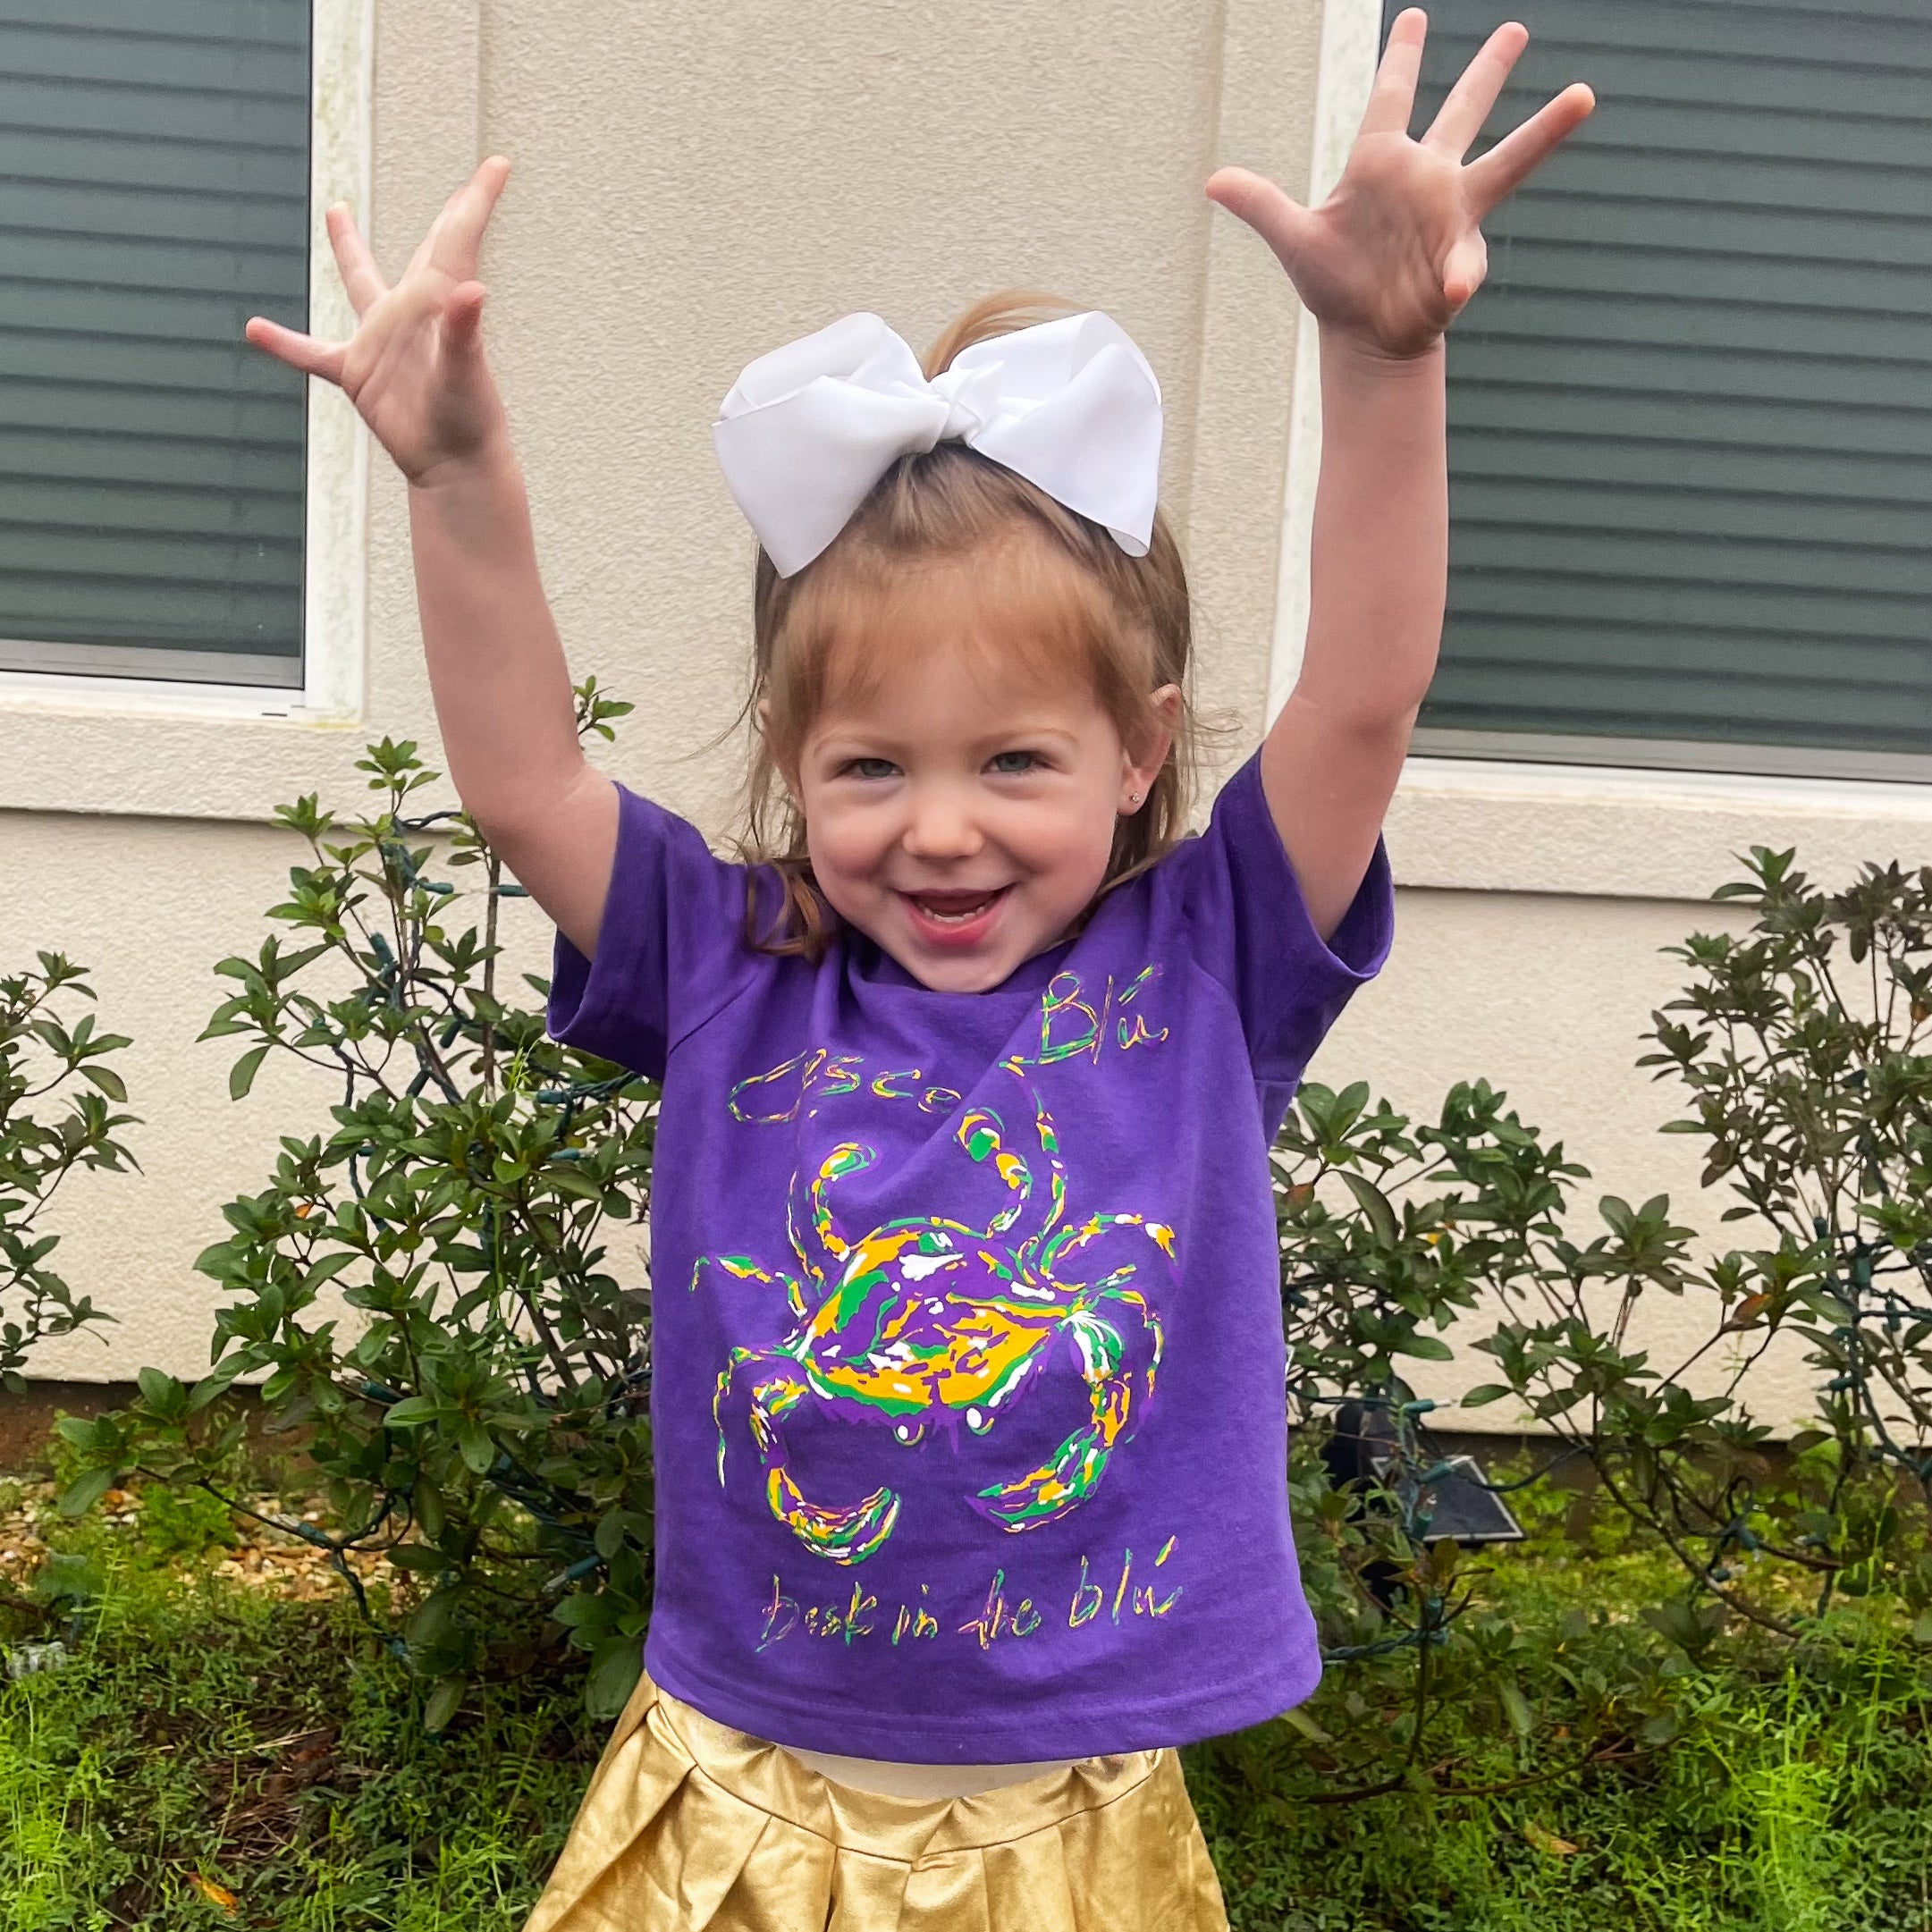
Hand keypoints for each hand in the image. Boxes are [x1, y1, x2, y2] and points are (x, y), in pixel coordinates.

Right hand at [246, 157, 513, 483]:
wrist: (453, 466)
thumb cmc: (469, 421)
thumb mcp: (465, 372)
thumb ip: (463, 329)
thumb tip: (473, 289)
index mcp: (438, 301)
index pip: (456, 238)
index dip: (476, 200)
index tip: (500, 165)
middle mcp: (411, 312)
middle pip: (428, 251)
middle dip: (446, 219)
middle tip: (461, 191)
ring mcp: (382, 340)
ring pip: (361, 283)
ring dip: (349, 249)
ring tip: (336, 211)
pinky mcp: (358, 373)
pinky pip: (312, 353)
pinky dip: (284, 344)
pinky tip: (252, 330)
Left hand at [1206, 11, 1591, 359]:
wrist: (1365, 335)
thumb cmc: (1333, 284)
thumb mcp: (1294, 240)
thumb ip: (1261, 205)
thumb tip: (1212, 182)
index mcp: (1380, 163)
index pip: (1391, 98)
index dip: (1402, 59)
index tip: (1416, 20)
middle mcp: (1425, 178)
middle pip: (1463, 112)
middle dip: (1488, 72)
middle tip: (1516, 29)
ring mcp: (1451, 213)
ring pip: (1508, 160)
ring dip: (1544, 131)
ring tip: (1586, 94)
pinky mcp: (1463, 255)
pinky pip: (1463, 263)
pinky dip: (1454, 278)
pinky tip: (1446, 291)